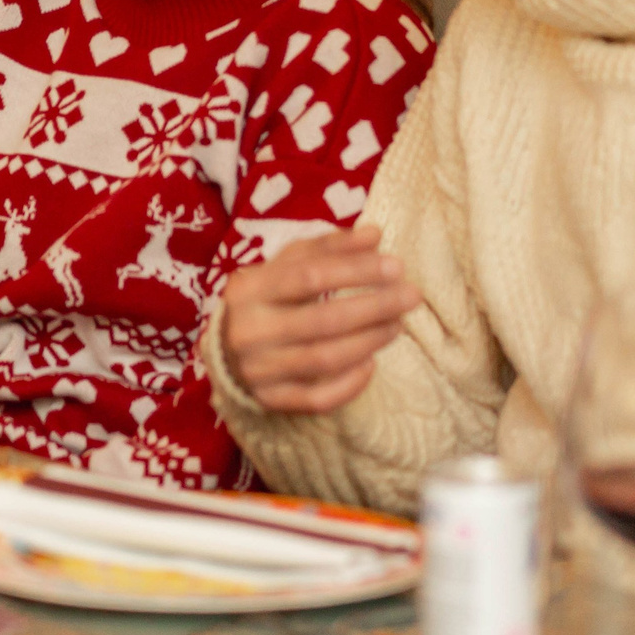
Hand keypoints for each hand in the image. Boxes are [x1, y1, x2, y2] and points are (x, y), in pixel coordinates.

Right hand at [221, 225, 419, 414]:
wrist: (223, 349)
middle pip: (322, 320)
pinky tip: (371, 364)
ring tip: (397, 325)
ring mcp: (258, 368)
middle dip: (374, 307)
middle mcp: (250, 329)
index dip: (355, 270)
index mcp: (250, 288)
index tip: (396, 266)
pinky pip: (318, 398)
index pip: (308, 276)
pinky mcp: (270, 399)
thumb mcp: (283, 266)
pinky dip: (350, 384)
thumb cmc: (264, 299)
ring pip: (324, 359)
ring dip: (369, 341)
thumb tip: (374, 234)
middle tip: (412, 297)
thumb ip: (326, 249)